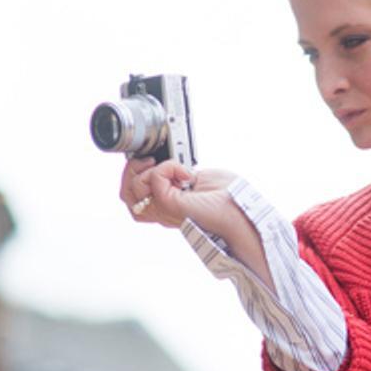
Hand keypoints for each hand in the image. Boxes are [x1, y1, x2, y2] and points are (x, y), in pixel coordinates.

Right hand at [120, 158, 238, 232]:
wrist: (244, 211)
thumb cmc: (230, 197)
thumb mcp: (199, 178)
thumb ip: (180, 173)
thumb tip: (171, 166)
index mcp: (169, 204)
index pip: (135, 195)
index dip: (133, 175)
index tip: (148, 159)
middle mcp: (163, 210)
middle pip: (126, 195)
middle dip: (130, 172)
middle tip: (150, 160)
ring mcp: (165, 209)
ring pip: (131, 192)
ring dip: (143, 171)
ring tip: (167, 166)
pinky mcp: (172, 205)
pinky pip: (154, 181)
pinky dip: (165, 169)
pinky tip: (185, 173)